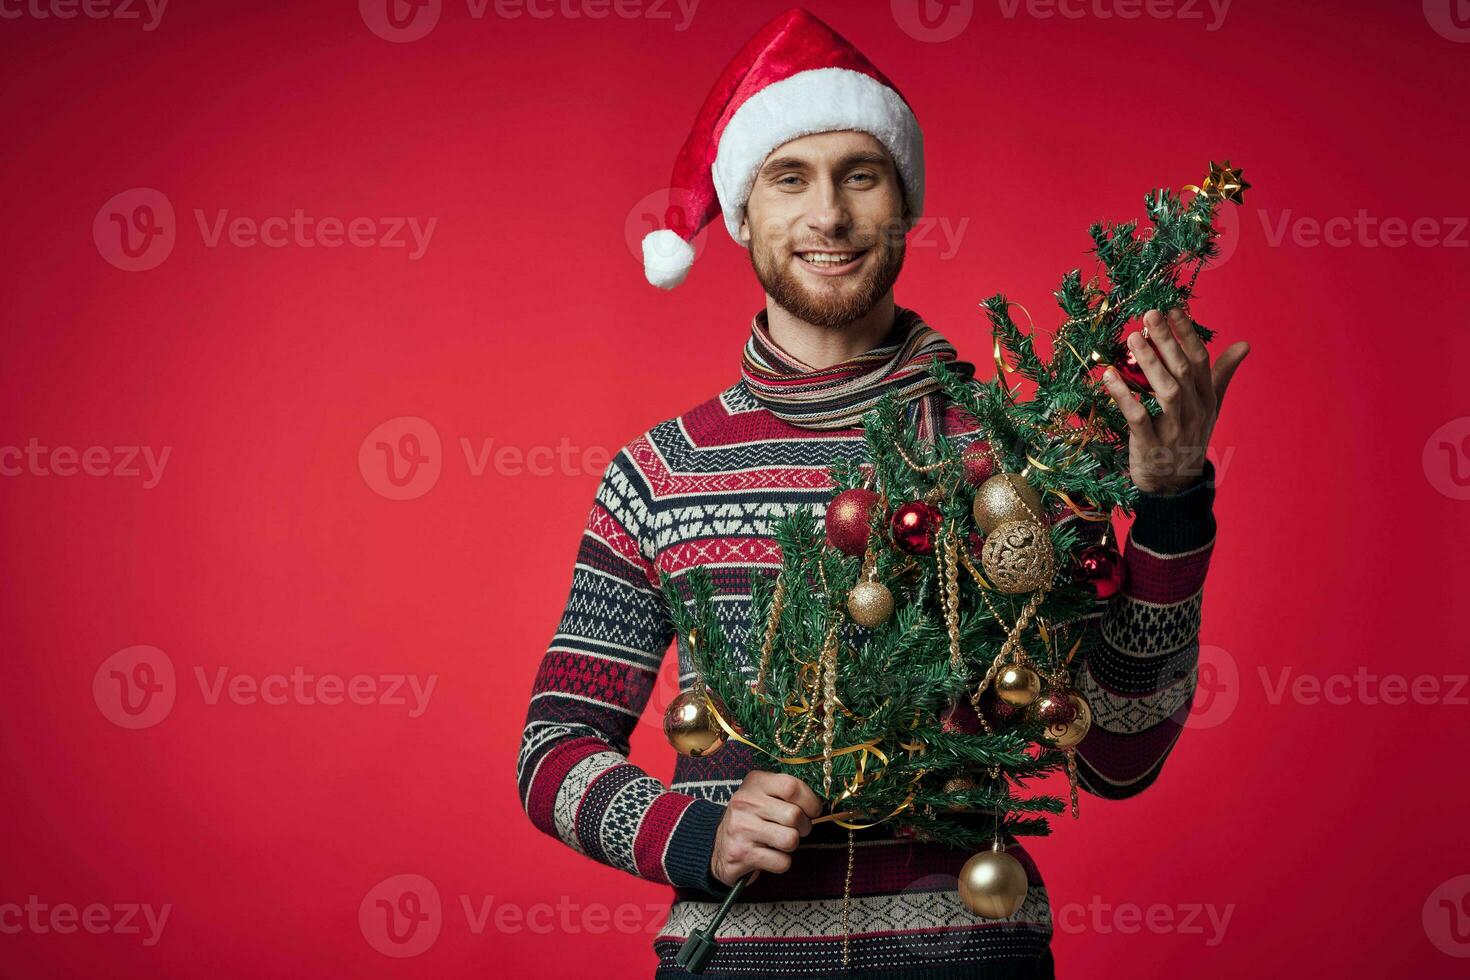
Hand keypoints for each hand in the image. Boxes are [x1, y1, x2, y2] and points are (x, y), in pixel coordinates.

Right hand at [710, 771, 822, 886]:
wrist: (718, 848)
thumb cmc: (751, 819)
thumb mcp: (764, 795)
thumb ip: (788, 793)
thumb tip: (819, 806)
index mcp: (754, 783)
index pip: (792, 786)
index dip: (810, 801)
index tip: (813, 811)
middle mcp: (745, 802)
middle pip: (794, 815)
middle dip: (804, 827)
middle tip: (796, 829)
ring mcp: (741, 828)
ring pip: (790, 840)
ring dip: (792, 845)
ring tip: (780, 842)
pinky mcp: (741, 854)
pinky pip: (782, 862)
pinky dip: (781, 862)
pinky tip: (769, 856)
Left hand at [1100, 307, 1248, 494]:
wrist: (1176, 487)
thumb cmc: (1189, 438)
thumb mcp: (1209, 407)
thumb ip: (1221, 374)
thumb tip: (1244, 344)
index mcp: (1206, 399)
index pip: (1201, 360)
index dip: (1188, 333)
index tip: (1173, 307)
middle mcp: (1194, 412)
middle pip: (1184, 371)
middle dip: (1168, 340)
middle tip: (1150, 314)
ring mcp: (1174, 430)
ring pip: (1166, 391)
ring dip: (1150, 362)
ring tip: (1133, 337)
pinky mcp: (1150, 447)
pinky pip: (1138, 418)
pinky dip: (1123, 396)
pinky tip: (1108, 376)